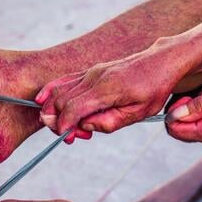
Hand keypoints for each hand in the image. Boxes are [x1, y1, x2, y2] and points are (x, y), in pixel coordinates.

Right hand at [35, 37, 196, 135]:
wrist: (159, 62)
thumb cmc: (153, 89)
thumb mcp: (138, 113)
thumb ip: (110, 122)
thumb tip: (86, 126)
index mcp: (106, 89)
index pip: (72, 108)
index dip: (64, 126)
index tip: (68, 138)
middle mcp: (94, 77)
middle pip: (59, 100)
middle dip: (59, 122)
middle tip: (76, 136)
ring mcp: (90, 72)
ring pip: (58, 90)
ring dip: (56, 111)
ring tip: (73, 126)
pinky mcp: (90, 71)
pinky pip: (63, 81)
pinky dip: (50, 93)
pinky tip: (42, 102)